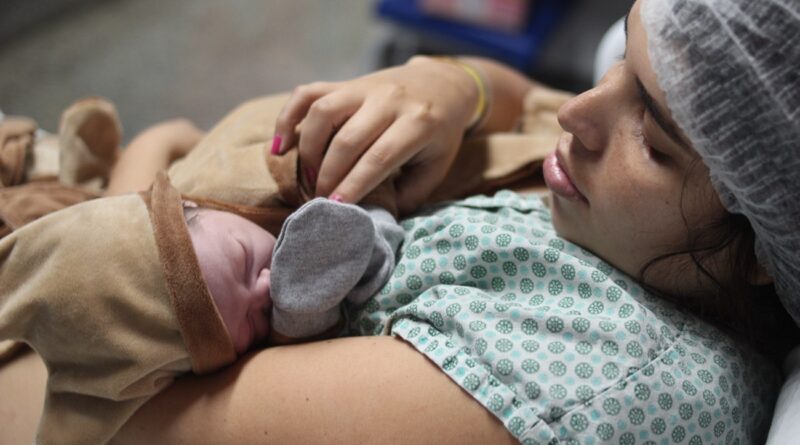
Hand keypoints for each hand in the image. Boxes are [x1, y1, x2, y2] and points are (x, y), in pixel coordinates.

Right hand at [272, 56, 480, 213]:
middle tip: (320, 201)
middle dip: (328, 175)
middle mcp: (389, 100)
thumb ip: (410, 192)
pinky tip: (280, 146)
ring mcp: (364, 88)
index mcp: (418, 124)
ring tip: (309, 178)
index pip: (378, 158)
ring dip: (309, 149)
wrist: (441, 85)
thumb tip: (373, 216)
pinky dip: (288, 117)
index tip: (336, 208)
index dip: (354, 185)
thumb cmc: (439, 135)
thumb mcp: (436, 165)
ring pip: (323, 112)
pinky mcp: (345, 83)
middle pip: (347, 139)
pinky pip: (307, 93)